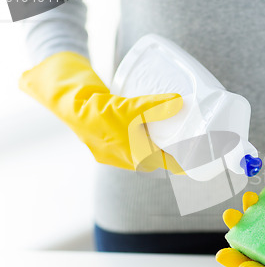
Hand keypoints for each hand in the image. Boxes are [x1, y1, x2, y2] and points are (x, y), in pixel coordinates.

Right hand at [19, 51, 182, 171]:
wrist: (67, 105)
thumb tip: (180, 101)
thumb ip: (156, 105)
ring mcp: (112, 153)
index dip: (181, 165)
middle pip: (154, 160)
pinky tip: (142, 131)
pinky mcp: (105, 144)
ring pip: (140, 154)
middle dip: (169, 155)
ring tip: (168, 138)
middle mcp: (123, 159)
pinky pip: (128, 147)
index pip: (164, 165)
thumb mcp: (130, 107)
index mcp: (132, 157)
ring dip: (153, 148)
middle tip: (186, 145)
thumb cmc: (97, 112)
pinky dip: (138, 142)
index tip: (196, 164)